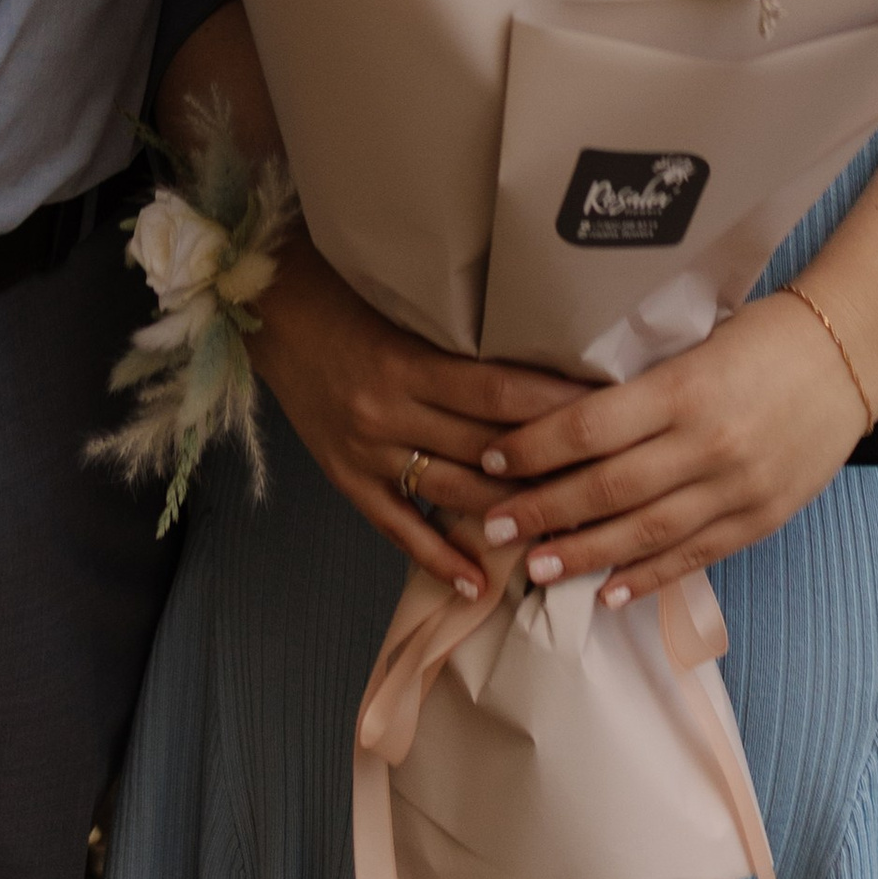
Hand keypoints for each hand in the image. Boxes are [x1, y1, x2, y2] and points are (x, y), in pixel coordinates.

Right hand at [252, 235, 584, 594]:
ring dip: (509, 516)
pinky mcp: (347, 480)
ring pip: (453, 493)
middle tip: (604, 486)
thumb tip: (535, 364)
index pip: (499, 391)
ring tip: (563, 534)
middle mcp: (390, 409)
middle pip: (485, 449)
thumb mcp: (403, 306)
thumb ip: (459, 340)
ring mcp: (367, 452)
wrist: (270, 310)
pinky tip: (478, 584)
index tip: (606, 415)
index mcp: (409, 359)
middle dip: (547, 470)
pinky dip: (439, 559)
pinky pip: (399, 529)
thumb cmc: (344, 294)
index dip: (555, 407)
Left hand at [468, 297, 867, 601]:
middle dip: (542, 511)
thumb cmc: (762, 333)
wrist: (847, 352)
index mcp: (684, 388)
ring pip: (645, 533)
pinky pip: (693, 556)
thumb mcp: (694, 342)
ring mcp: (736, 488)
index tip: (491, 460)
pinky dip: (647, 578)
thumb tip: (565, 412)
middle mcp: (706, 444)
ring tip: (534, 568)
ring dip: (584, 554)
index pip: (589, 427)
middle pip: (608, 488)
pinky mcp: (760, 518)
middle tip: (491, 527)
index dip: (534, 448)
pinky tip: (608, 594)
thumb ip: (640, 382)